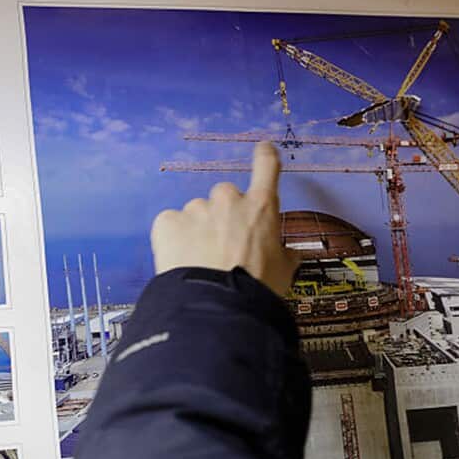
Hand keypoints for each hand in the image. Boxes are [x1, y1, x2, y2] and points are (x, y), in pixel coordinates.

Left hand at [151, 142, 299, 296]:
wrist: (217, 307)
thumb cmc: (255, 290)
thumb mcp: (283, 271)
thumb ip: (284, 254)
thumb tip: (290, 255)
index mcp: (260, 207)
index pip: (267, 166)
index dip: (265, 156)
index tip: (263, 150)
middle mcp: (227, 200)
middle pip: (225, 196)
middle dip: (224, 216)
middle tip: (224, 246)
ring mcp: (195, 209)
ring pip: (196, 214)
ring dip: (198, 231)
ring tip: (201, 263)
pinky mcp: (168, 222)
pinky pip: (171, 225)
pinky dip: (174, 240)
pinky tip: (181, 261)